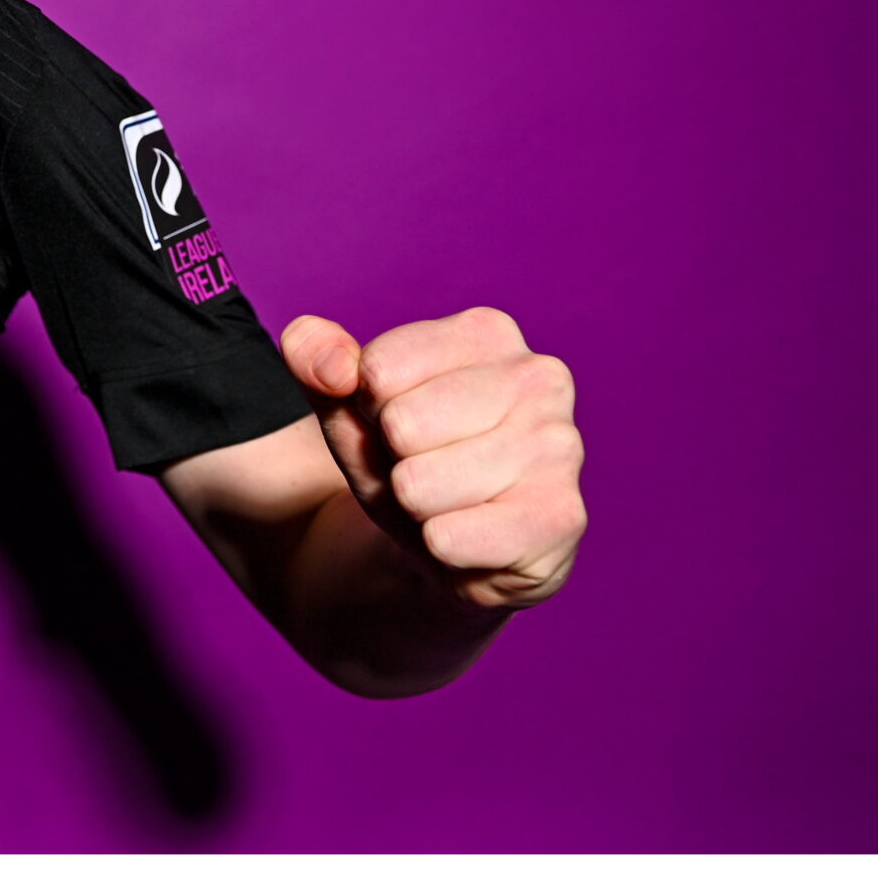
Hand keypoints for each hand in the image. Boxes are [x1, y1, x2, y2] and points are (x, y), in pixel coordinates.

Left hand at [281, 307, 585, 609]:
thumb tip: (328, 362)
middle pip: (401, 425)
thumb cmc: (407, 458)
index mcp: (488, 332)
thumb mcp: (348, 405)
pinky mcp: (560, 517)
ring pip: (419, 486)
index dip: (368, 407)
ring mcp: (560, 446)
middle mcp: (539, 377)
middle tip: (423, 468)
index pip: (377, 370)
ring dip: (415, 506)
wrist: (454, 544)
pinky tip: (471, 536)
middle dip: (393, 459)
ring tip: (445, 501)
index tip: (396, 422)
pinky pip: (448, 537)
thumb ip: (316, 359)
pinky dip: (439, 546)